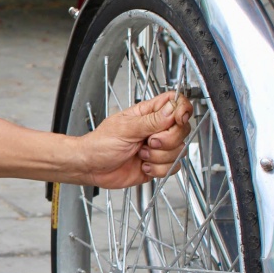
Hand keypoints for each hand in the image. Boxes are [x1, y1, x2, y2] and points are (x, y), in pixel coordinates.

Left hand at [76, 91, 192, 188]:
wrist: (91, 167)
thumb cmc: (100, 144)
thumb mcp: (125, 129)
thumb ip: (151, 120)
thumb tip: (172, 109)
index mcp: (147, 114)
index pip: (175, 103)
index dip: (182, 109)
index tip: (178, 119)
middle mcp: (155, 129)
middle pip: (182, 129)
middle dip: (167, 140)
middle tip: (148, 142)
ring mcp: (157, 148)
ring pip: (179, 150)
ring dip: (159, 156)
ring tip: (140, 154)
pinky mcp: (157, 165)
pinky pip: (172, 168)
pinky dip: (157, 169)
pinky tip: (143, 165)